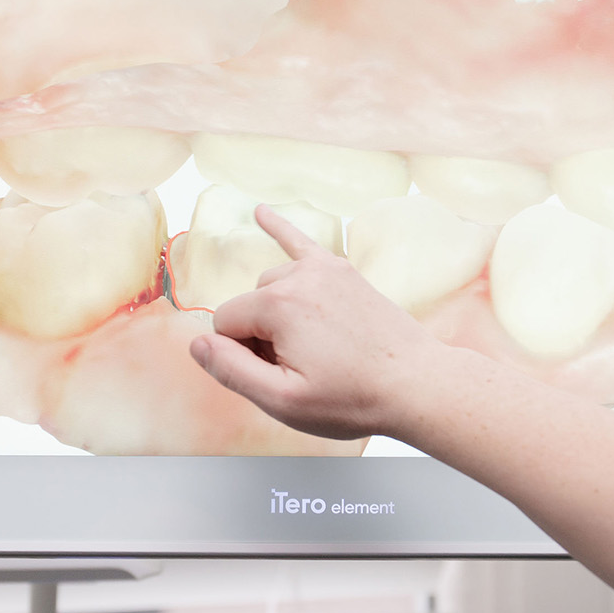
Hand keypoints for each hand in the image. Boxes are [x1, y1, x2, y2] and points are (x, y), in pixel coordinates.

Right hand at [189, 205, 451, 441]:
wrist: (416, 385)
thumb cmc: (353, 398)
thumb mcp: (283, 400)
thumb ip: (231, 370)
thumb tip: (197, 345)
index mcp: (278, 305)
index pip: (224, 325)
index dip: (242, 356)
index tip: (280, 376)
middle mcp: (299, 277)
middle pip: (249, 305)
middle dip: (261, 336)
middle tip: (304, 369)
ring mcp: (325, 270)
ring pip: (272, 288)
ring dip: (278, 313)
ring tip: (317, 349)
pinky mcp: (343, 273)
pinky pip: (302, 243)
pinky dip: (279, 228)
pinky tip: (260, 212)